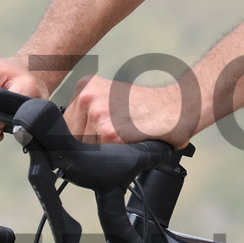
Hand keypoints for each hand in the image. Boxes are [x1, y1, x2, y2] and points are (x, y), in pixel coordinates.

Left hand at [63, 74, 190, 145]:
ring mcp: (97, 114)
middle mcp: (88, 97)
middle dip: (90, 146)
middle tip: (117, 137)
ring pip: (85, 150)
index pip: (65, 124)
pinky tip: (131, 141)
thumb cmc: (148, 107)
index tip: (97, 138)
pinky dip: (115, 156)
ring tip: (126, 137)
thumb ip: (89, 113)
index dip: (79, 137)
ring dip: (103, 152)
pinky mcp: (110, 132)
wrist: (178, 107)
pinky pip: (101, 157)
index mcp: (86, 86)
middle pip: (71, 138)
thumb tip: (65, 140)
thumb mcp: (112, 99)